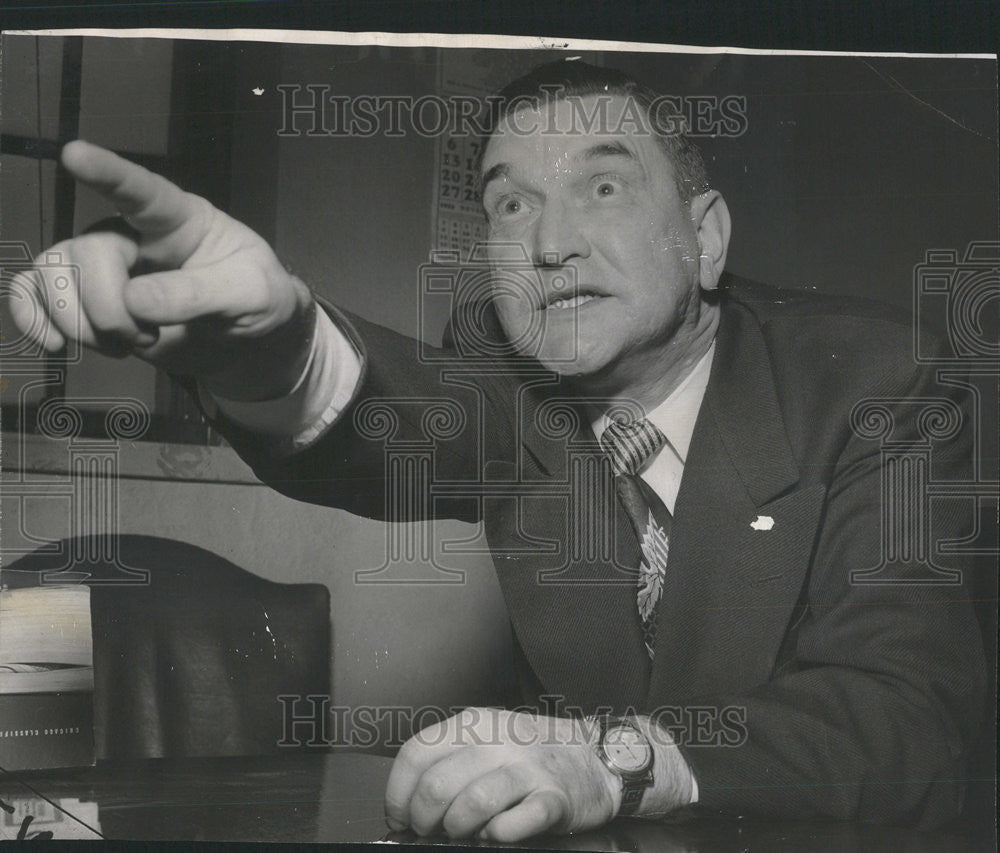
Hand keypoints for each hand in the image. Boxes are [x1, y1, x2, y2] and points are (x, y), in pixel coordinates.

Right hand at [8, 140, 314, 400]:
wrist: (248, 342)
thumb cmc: (256, 299)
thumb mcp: (251, 294)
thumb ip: (200, 294)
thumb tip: (134, 301)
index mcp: (179, 219)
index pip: (142, 190)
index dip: (108, 172)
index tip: (74, 154)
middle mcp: (133, 234)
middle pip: (89, 251)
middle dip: (110, 307)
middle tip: (149, 338)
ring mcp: (105, 267)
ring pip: (54, 274)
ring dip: (82, 324)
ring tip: (126, 346)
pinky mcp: (87, 301)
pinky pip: (33, 295)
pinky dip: (32, 320)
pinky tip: (54, 345)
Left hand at [384, 708, 619, 842]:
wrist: (595, 756)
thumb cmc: (533, 752)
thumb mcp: (488, 736)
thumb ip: (452, 758)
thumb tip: (408, 798)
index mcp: (475, 723)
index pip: (417, 753)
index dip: (398, 792)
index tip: (399, 814)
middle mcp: (498, 741)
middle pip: (438, 784)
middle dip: (423, 818)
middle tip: (429, 829)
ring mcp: (527, 769)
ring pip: (472, 803)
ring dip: (457, 827)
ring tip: (461, 832)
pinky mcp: (553, 799)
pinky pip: (514, 823)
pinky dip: (496, 835)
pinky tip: (495, 832)